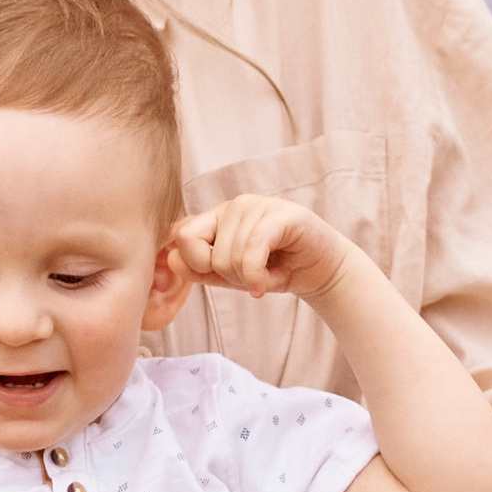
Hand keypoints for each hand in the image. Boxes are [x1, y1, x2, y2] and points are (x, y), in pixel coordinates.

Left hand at [173, 195, 354, 302]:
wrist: (319, 273)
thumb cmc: (275, 271)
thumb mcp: (232, 277)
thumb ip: (200, 270)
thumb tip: (172, 260)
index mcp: (218, 217)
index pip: (181, 235)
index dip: (195, 264)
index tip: (219, 275)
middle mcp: (235, 206)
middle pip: (204, 251)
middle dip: (226, 276)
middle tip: (250, 277)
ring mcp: (259, 205)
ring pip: (230, 255)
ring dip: (248, 279)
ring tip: (267, 275)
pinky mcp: (283, 215)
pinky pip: (254, 248)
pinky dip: (257, 276)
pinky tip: (265, 285)